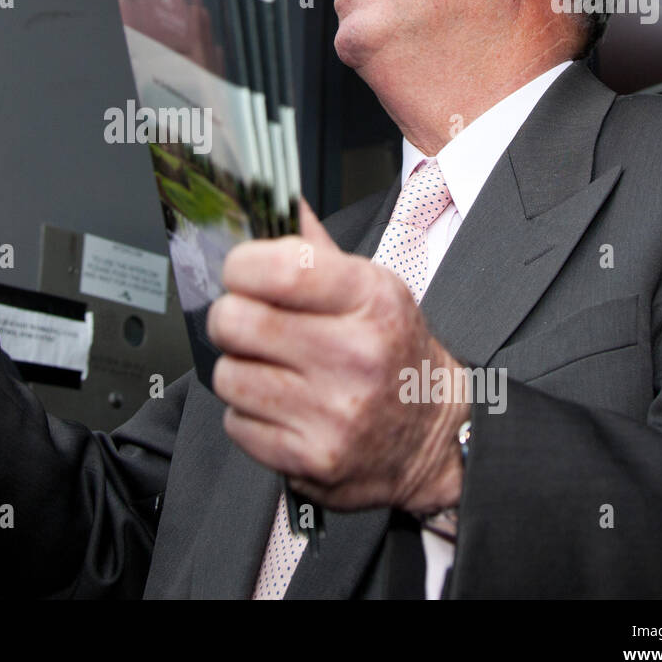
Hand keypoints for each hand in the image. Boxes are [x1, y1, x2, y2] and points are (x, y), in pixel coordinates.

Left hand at [207, 200, 469, 511]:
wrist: (434, 437)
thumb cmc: (394, 354)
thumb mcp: (372, 290)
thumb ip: (315, 251)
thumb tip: (275, 201)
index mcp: (371, 301)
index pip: (279, 267)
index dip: (241, 265)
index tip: (240, 271)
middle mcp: (355, 356)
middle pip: (236, 320)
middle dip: (231, 318)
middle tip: (249, 323)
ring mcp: (334, 413)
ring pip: (228, 375)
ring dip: (239, 371)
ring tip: (272, 370)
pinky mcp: (312, 459)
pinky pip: (237, 424)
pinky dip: (249, 417)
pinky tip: (282, 408)